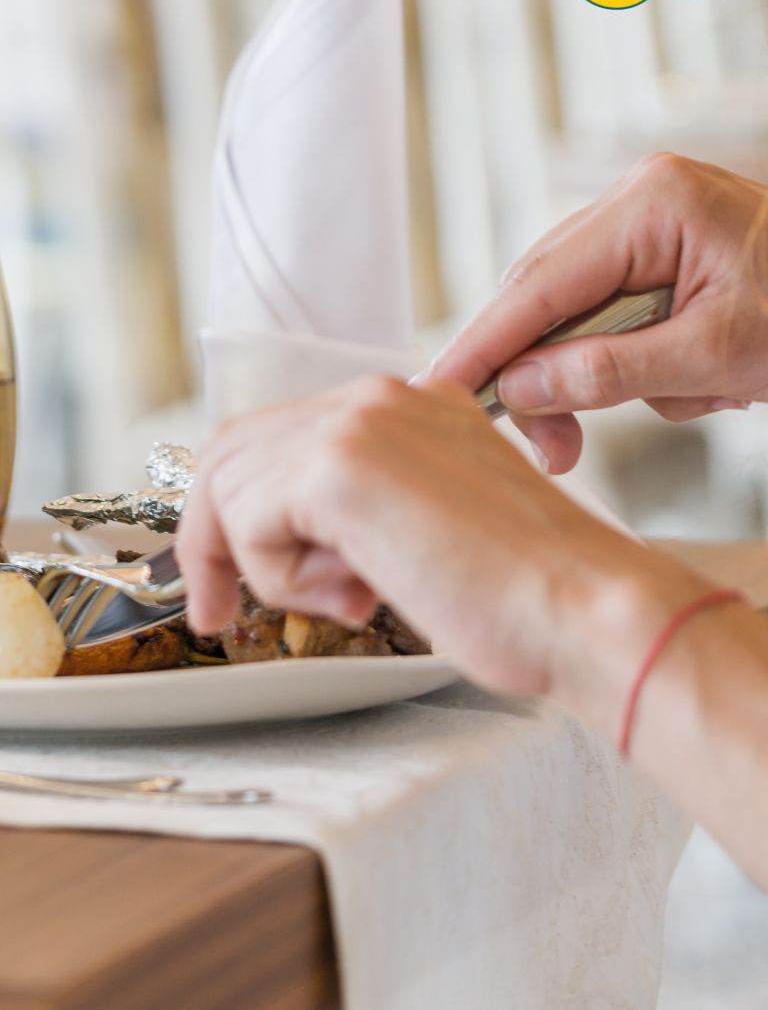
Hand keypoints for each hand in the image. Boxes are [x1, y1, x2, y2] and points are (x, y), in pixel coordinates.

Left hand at [176, 376, 697, 706]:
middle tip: (220, 611)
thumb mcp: (423, 530)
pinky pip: (249, 520)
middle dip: (215, 537)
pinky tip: (355, 594)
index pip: (278, 437)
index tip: (230, 577)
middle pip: (235, 450)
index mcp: (405, 407)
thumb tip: (286, 538)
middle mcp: (377, 399)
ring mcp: (358, 423)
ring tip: (347, 598)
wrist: (583, 610)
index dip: (239, 508)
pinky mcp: (341, 467)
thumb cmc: (522, 594)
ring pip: (234, 486)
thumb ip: (359, 513)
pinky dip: (277, 574)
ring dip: (266, 564)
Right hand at [424, 154, 767, 472]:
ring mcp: (649, 226)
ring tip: (686, 395)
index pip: (539, 286)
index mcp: (653, 206)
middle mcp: (639, 202)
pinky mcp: (660, 255)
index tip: (440, 392)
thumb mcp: (716, 355)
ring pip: (573, 313)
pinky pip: (610, 317)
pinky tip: (696, 377)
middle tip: (553, 449)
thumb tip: (521, 388)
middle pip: (544, 298)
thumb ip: (608, 373)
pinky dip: (635, 364)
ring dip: (601, 374)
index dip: (484, 345)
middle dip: (543, 377)